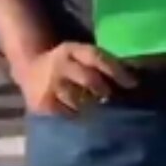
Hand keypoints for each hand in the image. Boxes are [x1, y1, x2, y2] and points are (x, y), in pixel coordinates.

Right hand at [17, 42, 137, 115]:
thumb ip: (102, 63)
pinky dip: (79, 116)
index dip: (116, 70)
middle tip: (113, 98)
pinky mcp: (42, 104)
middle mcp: (60, 65)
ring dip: (93, 106)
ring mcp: (49, 86)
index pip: (97, 57)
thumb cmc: (68, 64)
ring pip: (79, 100)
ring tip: (99, 109)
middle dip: (105, 90)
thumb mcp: (80, 55)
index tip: (133, 84)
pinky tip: (83, 114)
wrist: (30, 69)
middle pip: (89, 79)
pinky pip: (67, 114)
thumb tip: (135, 77)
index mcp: (72, 50)